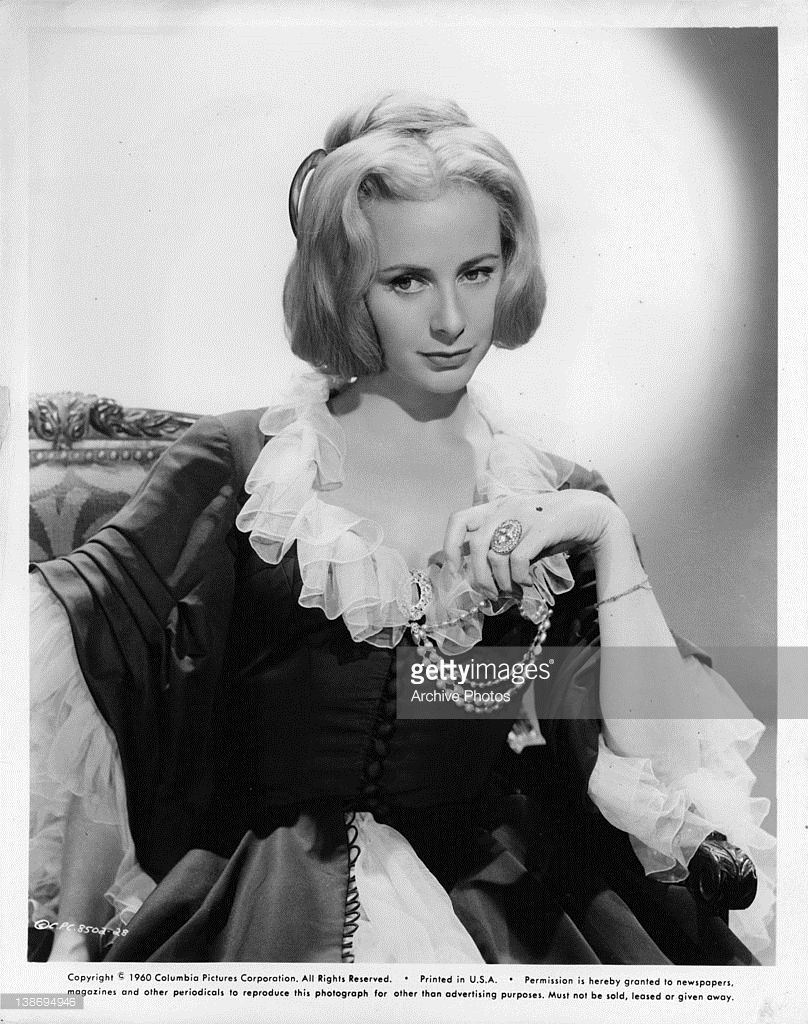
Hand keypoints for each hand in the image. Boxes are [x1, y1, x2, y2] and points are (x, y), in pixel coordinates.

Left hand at [442, 491, 628, 598]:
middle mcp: (506, 508)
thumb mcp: (520, 533)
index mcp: (495, 508)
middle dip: (479, 577)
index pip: (458, 520)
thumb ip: (500, 548)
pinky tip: (527, 583)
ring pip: (495, 556)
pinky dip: (519, 578)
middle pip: (475, 546)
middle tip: (491, 594)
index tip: (455, 571)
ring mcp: (524, 516)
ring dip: (501, 582)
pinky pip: (519, 559)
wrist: (590, 514)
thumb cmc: (551, 529)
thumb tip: (478, 578)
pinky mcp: (543, 527)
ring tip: (513, 591)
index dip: (449, 546)